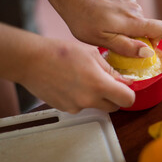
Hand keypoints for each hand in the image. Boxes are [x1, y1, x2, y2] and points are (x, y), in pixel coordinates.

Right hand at [20, 38, 134, 113]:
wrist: (31, 60)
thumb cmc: (60, 53)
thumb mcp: (92, 54)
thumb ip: (111, 70)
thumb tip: (125, 81)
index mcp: (99, 85)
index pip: (127, 100)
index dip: (129, 94)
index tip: (125, 87)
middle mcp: (89, 100)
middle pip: (114, 107)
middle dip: (114, 97)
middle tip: (107, 83)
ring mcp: (76, 107)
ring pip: (97, 106)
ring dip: (97, 97)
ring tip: (84, 79)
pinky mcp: (65, 109)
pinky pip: (81, 106)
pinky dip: (82, 98)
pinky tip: (72, 84)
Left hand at [55, 0, 161, 56]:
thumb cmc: (84, 20)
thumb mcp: (102, 40)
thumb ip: (127, 46)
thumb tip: (148, 52)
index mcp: (133, 22)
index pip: (161, 28)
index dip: (156, 40)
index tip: (141, 46)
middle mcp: (135, 10)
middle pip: (148, 27)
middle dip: (137, 38)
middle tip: (115, 41)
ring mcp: (130, 2)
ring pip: (138, 21)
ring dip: (128, 29)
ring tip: (107, 29)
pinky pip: (130, 14)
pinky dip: (123, 20)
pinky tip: (106, 19)